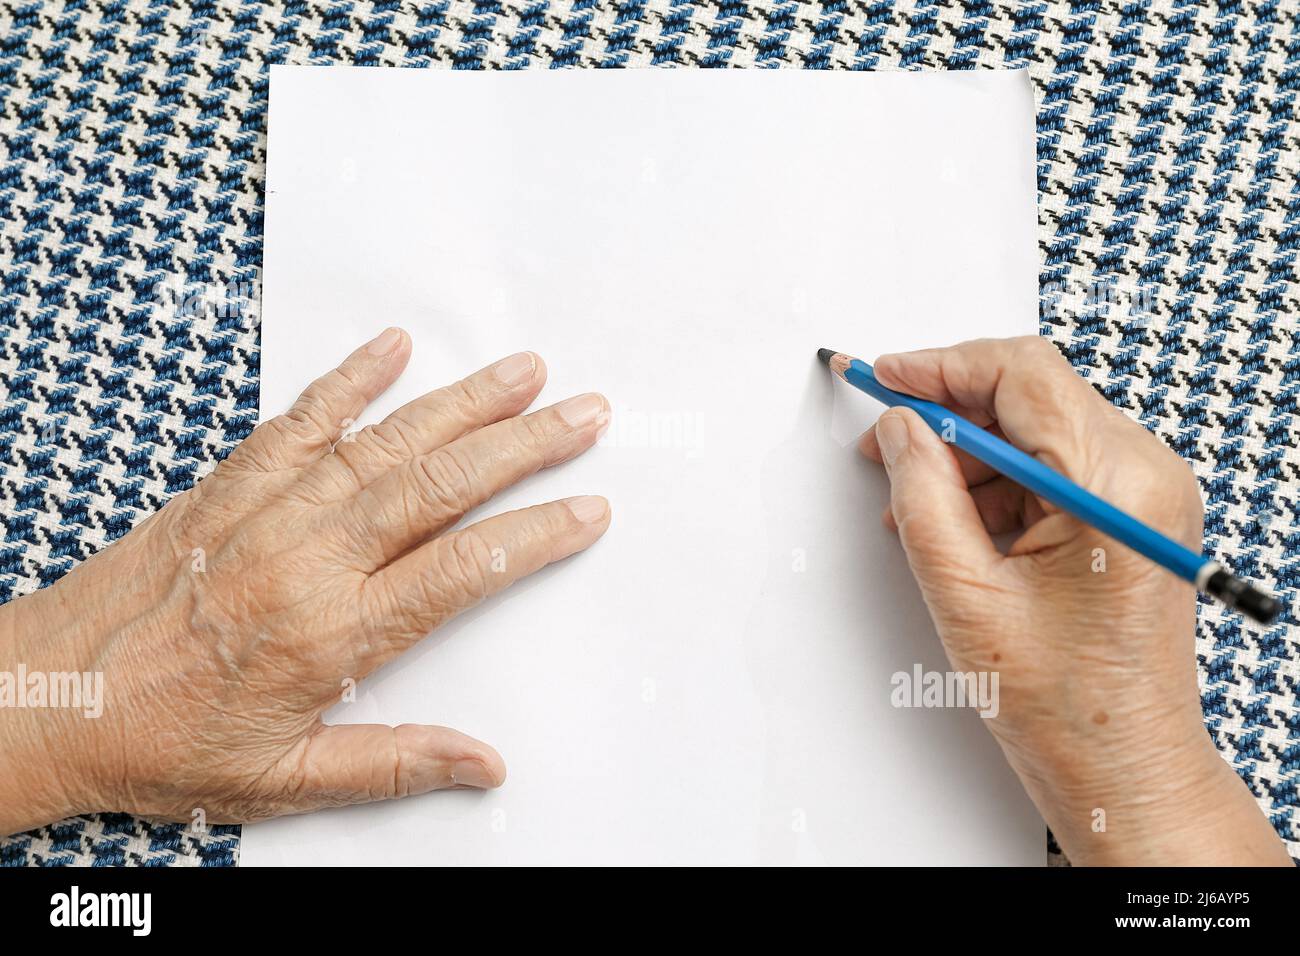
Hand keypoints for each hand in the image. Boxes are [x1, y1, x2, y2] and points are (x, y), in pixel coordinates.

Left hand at [0, 328, 610, 833]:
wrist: (44, 699)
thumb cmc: (159, 744)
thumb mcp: (283, 778)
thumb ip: (392, 764)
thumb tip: (483, 764)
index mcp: (330, 633)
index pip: (460, 572)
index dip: (534, 536)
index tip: (586, 509)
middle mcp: (306, 558)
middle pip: (439, 487)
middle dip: (524, 446)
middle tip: (586, 413)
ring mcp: (267, 511)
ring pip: (384, 443)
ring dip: (461, 403)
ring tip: (523, 372)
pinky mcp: (228, 486)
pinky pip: (299, 420)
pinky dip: (348, 380)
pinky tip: (391, 348)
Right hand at [859, 336, 1290, 865]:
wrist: (1123, 767)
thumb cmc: (1064, 702)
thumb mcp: (965, 592)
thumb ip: (923, 494)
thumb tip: (901, 430)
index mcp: (1115, 483)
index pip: (1023, 373)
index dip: (942, 366)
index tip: (886, 379)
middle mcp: (1145, 474)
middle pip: (1032, 395)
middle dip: (950, 411)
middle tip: (886, 438)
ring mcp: (1145, 494)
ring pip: (1039, 430)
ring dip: (971, 453)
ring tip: (913, 499)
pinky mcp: (1133, 515)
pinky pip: (1056, 467)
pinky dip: (999, 482)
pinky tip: (955, 520)